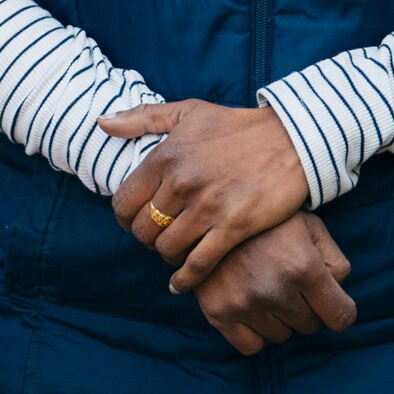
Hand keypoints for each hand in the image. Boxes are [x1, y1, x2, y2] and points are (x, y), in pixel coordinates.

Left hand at [102, 100, 309, 290]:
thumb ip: (142, 117)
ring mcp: (207, 207)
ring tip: (175, 251)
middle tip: (158, 236)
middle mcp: (181, 183)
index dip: (125, 217)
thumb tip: (101, 122)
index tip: (135, 220)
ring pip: (167, 248)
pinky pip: (198, 264)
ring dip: (166, 255)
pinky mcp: (233, 227)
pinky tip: (180, 282)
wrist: (292, 139)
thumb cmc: (237, 126)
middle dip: (146, 238)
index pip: (124, 202)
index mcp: (165, 156)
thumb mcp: (188, 111)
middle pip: (143, 229)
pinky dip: (185, 279)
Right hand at [191, 213, 355, 355]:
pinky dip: (255, 333)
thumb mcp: (309, 225)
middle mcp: (276, 289)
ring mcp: (245, 303)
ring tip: (266, 287)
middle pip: (311, 326)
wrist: (208, 209)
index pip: (342, 317)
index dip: (339, 310)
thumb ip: (334, 259)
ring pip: (282, 336)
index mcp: (303, 266)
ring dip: (280, 319)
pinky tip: (251, 307)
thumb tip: (337, 291)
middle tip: (289, 283)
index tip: (330, 302)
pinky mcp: (219, 312)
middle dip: (306, 308)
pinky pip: (251, 346)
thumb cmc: (267, 220)